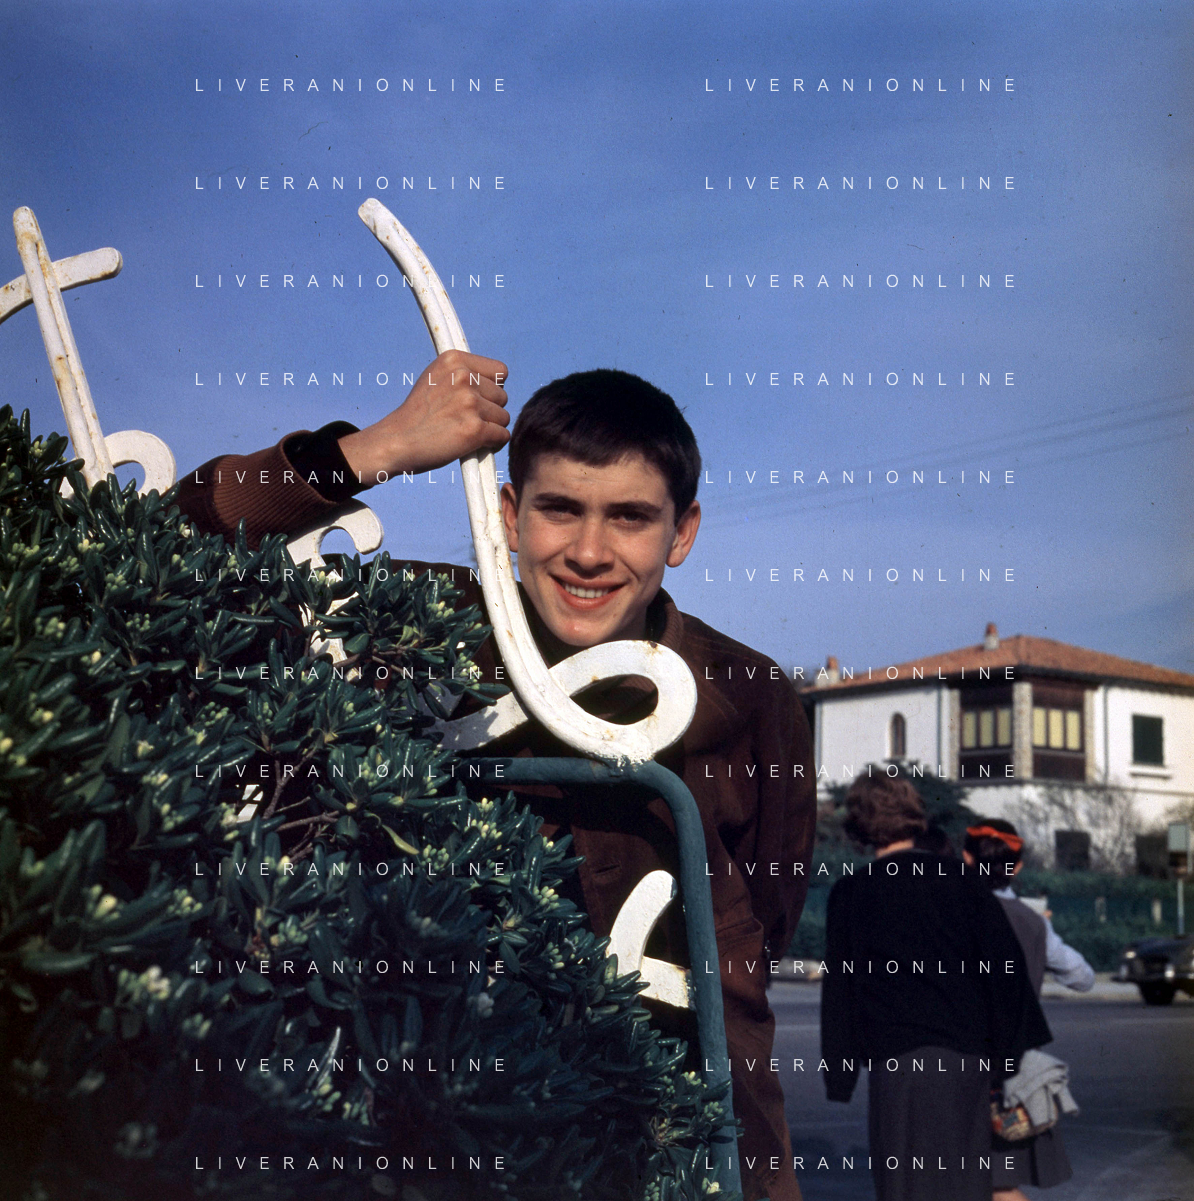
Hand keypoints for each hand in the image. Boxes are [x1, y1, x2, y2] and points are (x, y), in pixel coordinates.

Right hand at [337, 350, 509, 481]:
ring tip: (464, 432)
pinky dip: (492, 444)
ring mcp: (469, 403)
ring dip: (490, 428)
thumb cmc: (418, 415)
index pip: (500, 372)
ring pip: (503, 417)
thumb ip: (463, 374)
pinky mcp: (474, 429)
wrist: (395, 442)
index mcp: (454, 359)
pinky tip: (472, 445)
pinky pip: (502, 436)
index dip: (491, 389)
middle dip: (489, 410)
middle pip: (503, 396)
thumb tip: (499, 380)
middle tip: (464, 420)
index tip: (474, 399)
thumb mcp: (435, 378)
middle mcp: (463, 377)